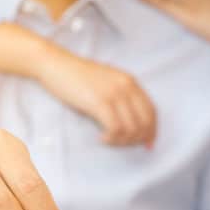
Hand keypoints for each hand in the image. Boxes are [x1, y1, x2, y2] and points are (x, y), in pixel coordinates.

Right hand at [38, 48, 156, 147]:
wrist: (57, 65)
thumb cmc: (78, 77)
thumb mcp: (107, 82)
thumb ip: (121, 97)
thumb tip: (131, 124)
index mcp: (130, 81)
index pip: (152, 111)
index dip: (152, 131)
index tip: (147, 144)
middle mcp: (126, 86)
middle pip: (144, 123)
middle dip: (137, 139)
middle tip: (121, 144)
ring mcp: (114, 94)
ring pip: (131, 128)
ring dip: (121, 141)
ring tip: (109, 140)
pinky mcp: (100, 102)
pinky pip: (115, 128)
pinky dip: (111, 138)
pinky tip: (101, 137)